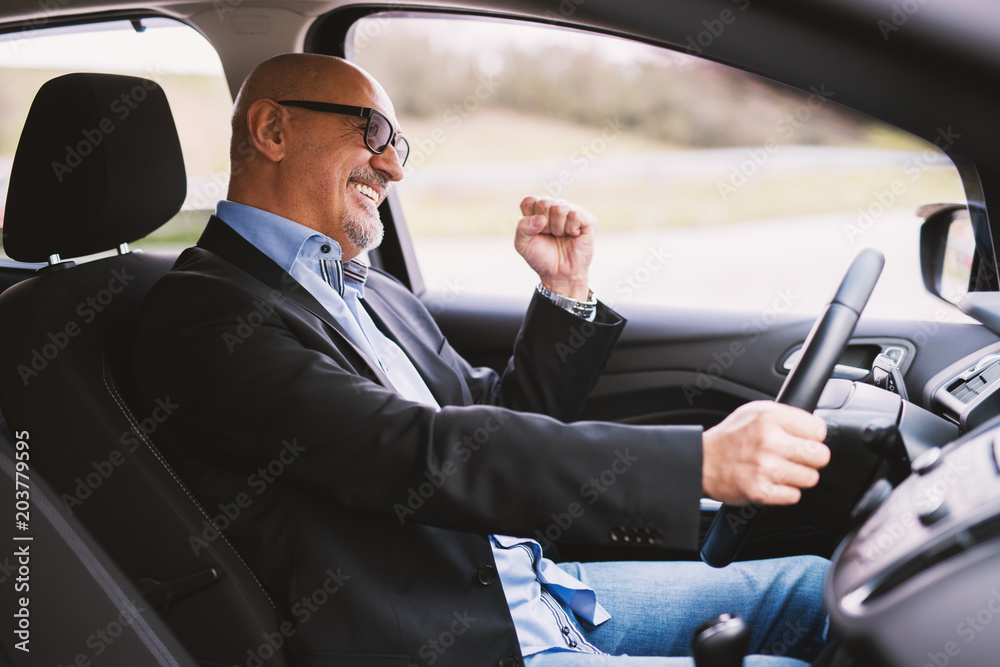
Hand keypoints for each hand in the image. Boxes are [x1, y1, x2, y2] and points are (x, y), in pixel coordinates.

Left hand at [513, 196, 595, 300]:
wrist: (559, 274)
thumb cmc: (541, 257)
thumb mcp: (522, 244)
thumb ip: (522, 227)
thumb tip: (540, 219)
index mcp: (538, 210)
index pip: (529, 201)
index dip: (530, 218)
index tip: (535, 232)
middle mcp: (555, 207)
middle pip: (543, 203)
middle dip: (543, 225)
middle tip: (549, 236)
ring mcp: (571, 211)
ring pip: (559, 208)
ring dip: (557, 228)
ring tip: (561, 236)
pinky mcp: (586, 219)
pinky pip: (575, 214)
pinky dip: (571, 229)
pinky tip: (573, 235)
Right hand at [701, 401, 828, 505]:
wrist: (701, 461)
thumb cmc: (730, 437)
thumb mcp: (755, 411)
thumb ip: (786, 416)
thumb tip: (816, 428)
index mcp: (770, 417)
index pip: (819, 430)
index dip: (811, 436)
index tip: (801, 439)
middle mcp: (769, 441)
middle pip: (821, 456)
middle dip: (811, 458)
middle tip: (795, 457)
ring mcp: (765, 467)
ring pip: (811, 478)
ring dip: (798, 477)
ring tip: (780, 470)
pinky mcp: (761, 491)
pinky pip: (794, 496)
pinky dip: (785, 492)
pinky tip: (771, 481)